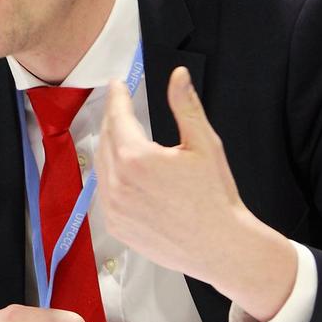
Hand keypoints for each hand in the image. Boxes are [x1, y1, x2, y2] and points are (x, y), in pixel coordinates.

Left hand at [94, 67, 294, 320]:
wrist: (220, 246)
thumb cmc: (216, 196)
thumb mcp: (205, 144)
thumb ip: (186, 106)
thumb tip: (178, 75)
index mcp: (136, 158)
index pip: (118, 117)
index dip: (117, 97)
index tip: (116, 85)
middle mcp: (117, 184)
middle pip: (106, 139)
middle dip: (114, 120)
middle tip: (121, 106)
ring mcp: (113, 208)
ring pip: (101, 166)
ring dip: (109, 147)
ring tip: (122, 136)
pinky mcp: (116, 227)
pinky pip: (104, 193)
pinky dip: (109, 177)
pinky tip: (123, 171)